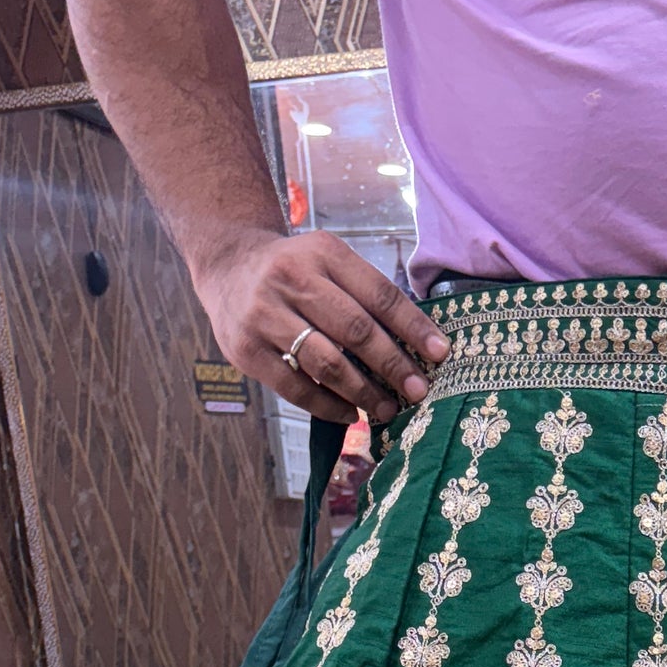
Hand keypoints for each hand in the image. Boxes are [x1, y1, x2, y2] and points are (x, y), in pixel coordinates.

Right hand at [191, 227, 446, 426]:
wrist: (227, 264)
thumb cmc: (293, 271)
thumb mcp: (328, 261)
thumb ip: (364, 293)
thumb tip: (418, 343)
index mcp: (322, 253)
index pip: (378, 294)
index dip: (413, 327)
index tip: (439, 353)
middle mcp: (291, 278)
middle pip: (355, 330)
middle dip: (393, 365)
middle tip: (418, 391)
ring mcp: (265, 314)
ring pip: (326, 362)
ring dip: (364, 392)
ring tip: (388, 408)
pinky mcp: (247, 349)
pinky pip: (296, 387)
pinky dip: (328, 405)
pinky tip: (350, 412)